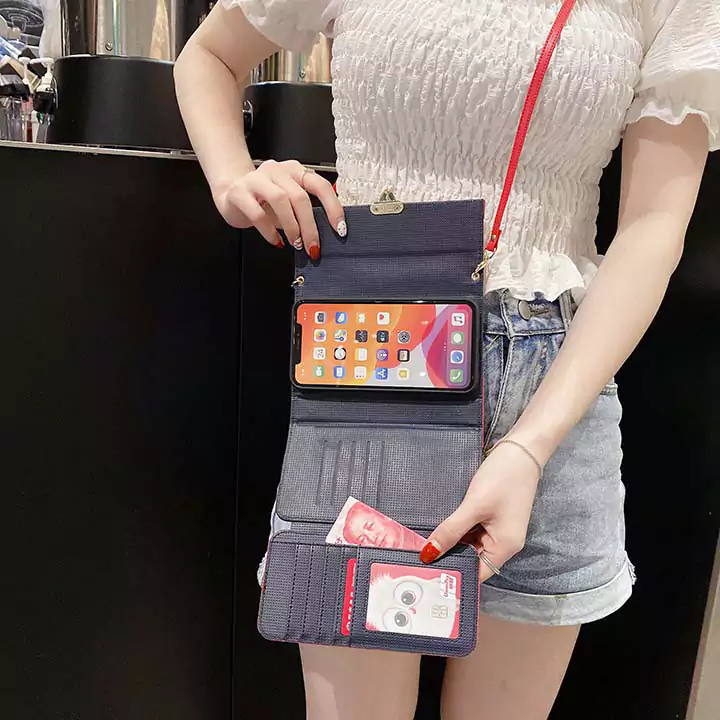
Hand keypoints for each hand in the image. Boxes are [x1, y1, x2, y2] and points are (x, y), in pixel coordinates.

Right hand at [213, 159, 345, 257]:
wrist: (230, 193)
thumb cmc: (263, 200)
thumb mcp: (288, 203)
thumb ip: (305, 213)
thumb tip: (323, 235)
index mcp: (294, 171)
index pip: (320, 185)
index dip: (333, 207)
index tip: (339, 228)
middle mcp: (277, 170)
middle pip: (300, 197)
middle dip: (310, 226)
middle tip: (313, 246)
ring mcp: (256, 179)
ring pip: (280, 200)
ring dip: (291, 226)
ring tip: (295, 243)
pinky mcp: (239, 192)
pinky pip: (258, 213)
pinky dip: (270, 231)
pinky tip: (276, 240)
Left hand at [420, 441, 541, 581]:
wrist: (521, 450)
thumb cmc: (504, 477)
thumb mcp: (474, 505)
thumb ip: (451, 530)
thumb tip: (430, 553)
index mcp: (504, 547)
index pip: (477, 573)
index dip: (455, 574)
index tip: (428, 574)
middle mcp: (503, 543)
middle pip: (472, 559)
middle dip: (449, 555)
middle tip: (420, 555)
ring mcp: (498, 529)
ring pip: (470, 543)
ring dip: (452, 540)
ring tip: (425, 540)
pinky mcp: (493, 516)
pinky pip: (472, 529)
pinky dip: (459, 527)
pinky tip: (442, 524)